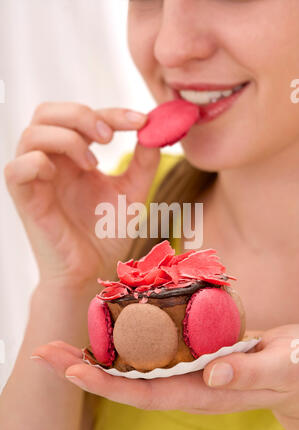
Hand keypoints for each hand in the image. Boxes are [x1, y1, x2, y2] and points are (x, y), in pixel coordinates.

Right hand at [4, 102, 159, 286]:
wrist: (92, 271)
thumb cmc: (107, 234)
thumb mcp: (132, 193)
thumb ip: (143, 162)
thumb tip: (154, 129)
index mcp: (73, 156)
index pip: (83, 117)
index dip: (112, 112)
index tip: (142, 121)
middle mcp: (52, 161)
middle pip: (47, 112)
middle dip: (80, 115)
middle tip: (110, 137)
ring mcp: (36, 178)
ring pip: (31, 133)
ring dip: (66, 139)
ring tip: (92, 164)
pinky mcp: (24, 199)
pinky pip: (16, 168)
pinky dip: (38, 163)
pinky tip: (60, 177)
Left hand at [31, 325, 298, 419]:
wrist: (296, 369)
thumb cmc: (292, 370)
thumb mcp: (281, 369)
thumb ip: (249, 374)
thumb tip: (211, 375)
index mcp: (203, 392)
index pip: (146, 392)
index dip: (108, 383)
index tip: (73, 370)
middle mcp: (185, 384)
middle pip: (126, 381)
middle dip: (84, 369)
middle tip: (46, 352)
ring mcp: (183, 370)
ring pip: (131, 366)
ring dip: (94, 355)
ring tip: (62, 344)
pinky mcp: (186, 355)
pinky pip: (148, 350)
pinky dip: (122, 340)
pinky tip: (103, 330)